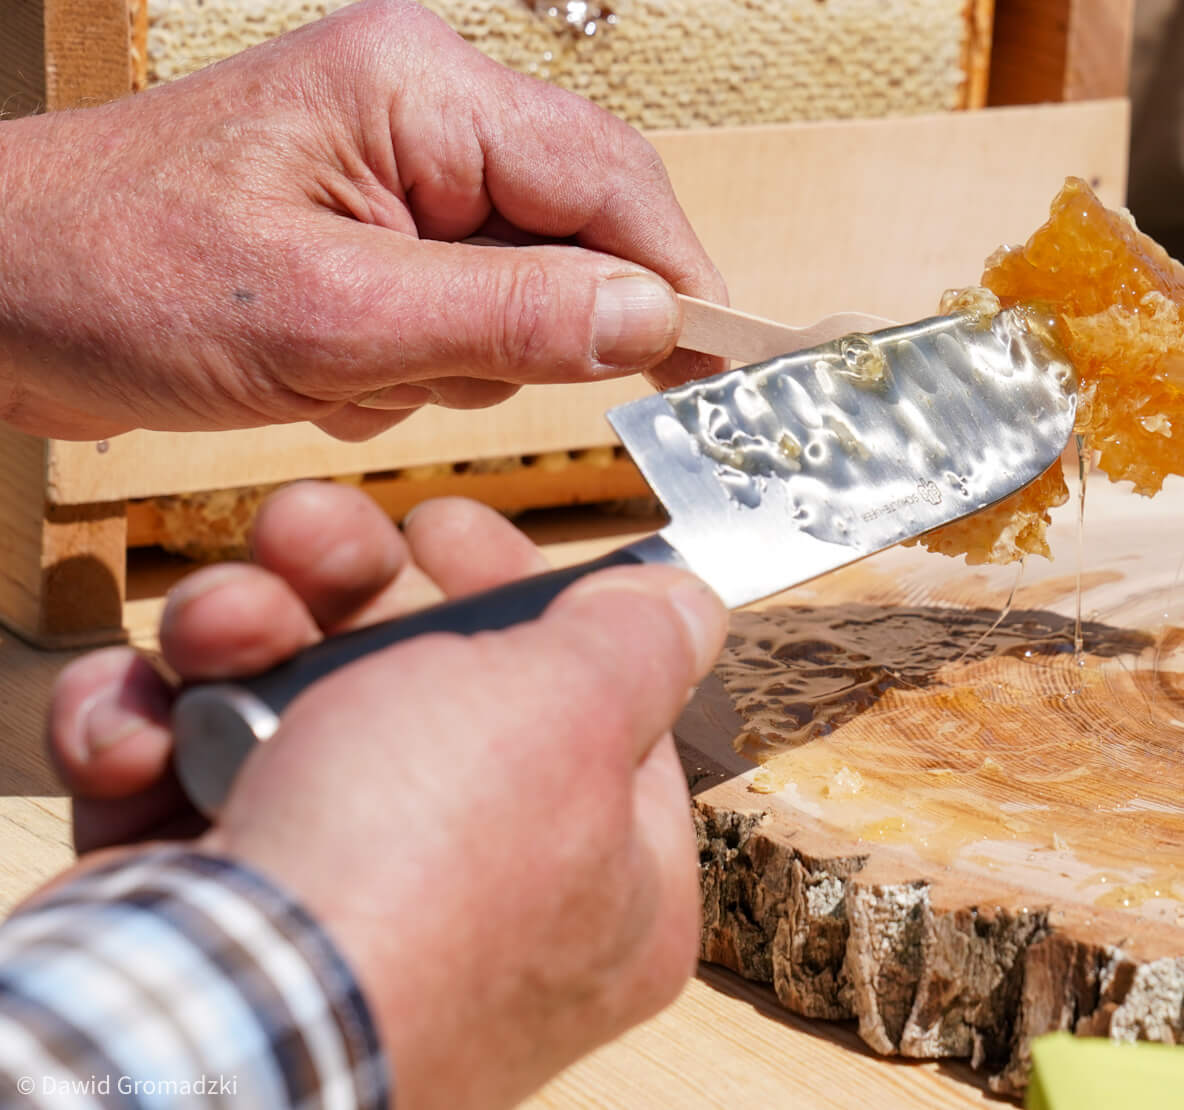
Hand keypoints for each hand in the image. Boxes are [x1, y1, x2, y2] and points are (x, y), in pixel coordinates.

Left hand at [0, 0, 725, 441]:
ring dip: (458, 355)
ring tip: (343, 371)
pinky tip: (326, 369)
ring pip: (527, 276)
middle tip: (449, 379)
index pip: (610, 178)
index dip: (678, 277)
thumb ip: (506, 317)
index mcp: (422, 84)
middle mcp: (425, 98)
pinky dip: (418, 358)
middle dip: (528, 327)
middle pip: (579, 223)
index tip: (728, 371)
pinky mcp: (379, 209)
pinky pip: (467, 298)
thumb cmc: (116, 280)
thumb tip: (653, 319)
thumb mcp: (326, 320)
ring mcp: (402, 154)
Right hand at [42, 482, 729, 1108]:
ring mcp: (337, 909)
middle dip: (345, 590)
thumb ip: (639, 643)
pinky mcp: (207, 912)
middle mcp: (479, 901)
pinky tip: (136, 730)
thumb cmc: (423, 869)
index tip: (445, 527)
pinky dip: (141, 734)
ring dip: (236, 637)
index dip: (514, 591)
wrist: (213, 1018)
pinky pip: (176, 780)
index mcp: (607, 876)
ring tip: (219, 630)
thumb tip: (685, 605)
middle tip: (308, 537)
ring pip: (285, 709)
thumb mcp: (577, 710)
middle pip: (423, 687)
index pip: (584, 701)